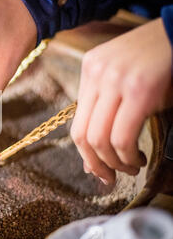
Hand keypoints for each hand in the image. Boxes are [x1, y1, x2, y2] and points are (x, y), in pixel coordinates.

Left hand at [71, 18, 171, 184]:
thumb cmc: (161, 60)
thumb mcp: (127, 81)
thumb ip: (108, 114)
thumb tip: (91, 162)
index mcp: (90, 68)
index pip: (77, 122)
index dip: (85, 153)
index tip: (97, 169)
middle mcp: (96, 73)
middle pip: (82, 134)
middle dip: (95, 164)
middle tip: (109, 178)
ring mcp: (114, 79)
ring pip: (99, 138)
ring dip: (113, 163)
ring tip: (130, 168)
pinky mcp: (139, 88)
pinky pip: (122, 136)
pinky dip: (127, 156)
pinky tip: (138, 158)